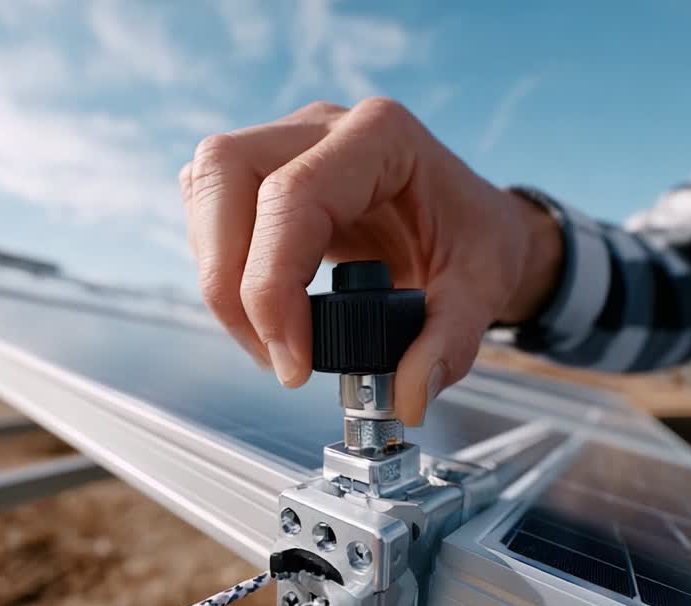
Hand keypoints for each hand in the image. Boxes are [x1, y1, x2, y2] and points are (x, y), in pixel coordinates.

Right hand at [179, 97, 561, 425]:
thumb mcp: (484, 287)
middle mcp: (324, 126)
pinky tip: (265, 308)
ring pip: (205, 189)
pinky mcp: (263, 172)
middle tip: (271, 353)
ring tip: (272, 340)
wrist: (470, 222)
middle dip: (227, 278)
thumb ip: (450, 342)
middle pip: (224, 174)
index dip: (272, 283)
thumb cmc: (475, 238)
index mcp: (382, 136)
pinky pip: (210, 207)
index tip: (293, 360)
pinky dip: (220, 267)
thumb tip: (407, 395)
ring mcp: (287, 141)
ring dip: (219, 277)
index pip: (292, 195)